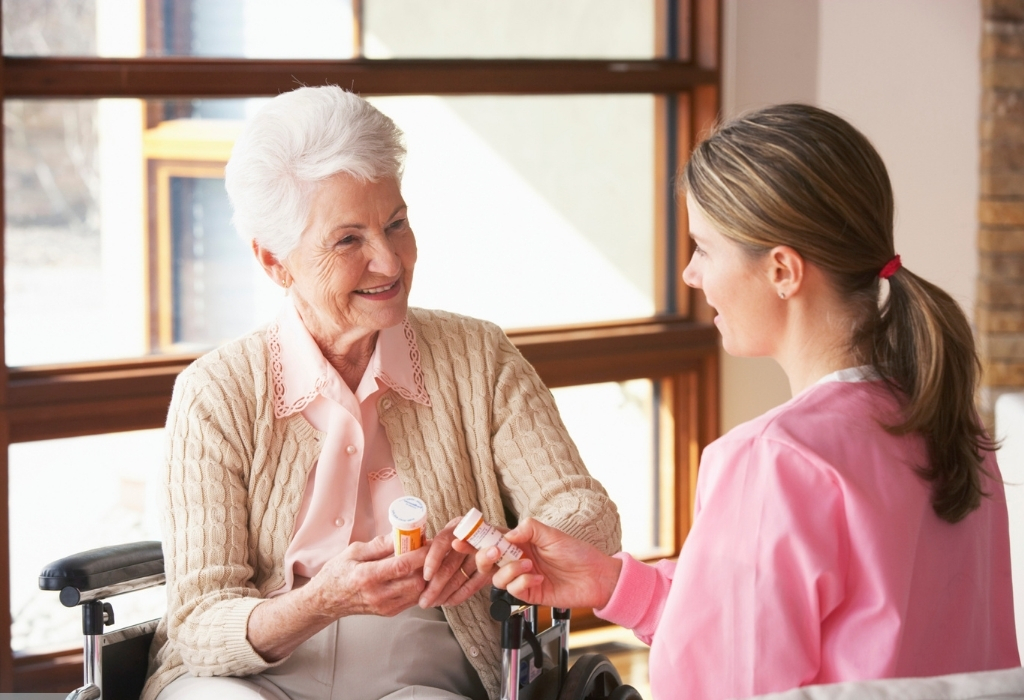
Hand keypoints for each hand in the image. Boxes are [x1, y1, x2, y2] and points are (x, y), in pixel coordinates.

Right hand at [309, 533, 428, 617]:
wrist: (326, 600)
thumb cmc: (338, 573)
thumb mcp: (354, 551)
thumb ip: (379, 545)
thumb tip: (401, 534)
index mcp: (367, 576)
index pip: (402, 566)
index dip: (420, 554)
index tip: (429, 543)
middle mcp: (377, 595)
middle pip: (416, 582)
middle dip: (426, 566)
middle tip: (427, 552)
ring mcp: (384, 607)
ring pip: (418, 593)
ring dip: (424, 577)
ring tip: (422, 562)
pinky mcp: (389, 612)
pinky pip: (413, 600)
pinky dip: (419, 587)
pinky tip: (415, 574)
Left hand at [418, 517, 491, 607]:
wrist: (505, 542)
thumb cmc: (467, 539)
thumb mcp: (451, 536)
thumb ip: (434, 546)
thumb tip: (413, 559)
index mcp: (458, 525)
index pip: (442, 542)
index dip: (432, 560)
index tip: (425, 576)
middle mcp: (472, 536)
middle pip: (450, 564)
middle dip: (435, 586)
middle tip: (423, 601)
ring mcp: (485, 552)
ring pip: (460, 577)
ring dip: (445, 593)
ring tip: (433, 603)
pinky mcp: (494, 567)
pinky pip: (473, 585)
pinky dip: (460, 595)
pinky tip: (449, 601)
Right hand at [475, 518, 621, 609]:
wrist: (595, 577)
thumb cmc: (577, 553)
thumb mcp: (552, 534)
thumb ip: (528, 529)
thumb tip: (507, 534)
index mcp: (520, 542)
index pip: (492, 539)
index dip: (475, 539)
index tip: (460, 539)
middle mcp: (517, 560)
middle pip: (487, 561)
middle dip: (485, 557)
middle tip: (495, 552)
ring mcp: (522, 578)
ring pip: (497, 578)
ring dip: (510, 570)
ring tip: (529, 565)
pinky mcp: (529, 594)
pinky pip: (513, 590)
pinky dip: (522, 582)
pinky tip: (538, 578)